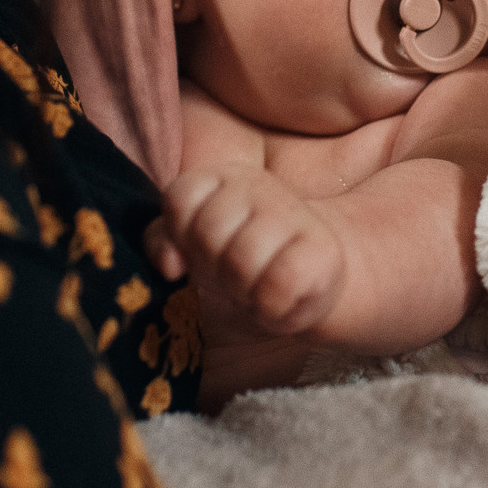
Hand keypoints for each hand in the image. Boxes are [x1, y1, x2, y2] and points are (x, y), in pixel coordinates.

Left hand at [148, 166, 346, 339]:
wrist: (308, 285)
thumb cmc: (240, 265)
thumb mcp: (193, 249)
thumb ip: (164, 241)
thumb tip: (171, 266)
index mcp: (221, 178)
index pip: (180, 198)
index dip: (182, 237)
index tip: (201, 254)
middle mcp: (258, 187)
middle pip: (208, 233)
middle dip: (213, 267)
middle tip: (234, 275)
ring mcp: (294, 214)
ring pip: (242, 262)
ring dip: (243, 290)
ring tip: (257, 287)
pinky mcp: (323, 251)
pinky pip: (280, 287)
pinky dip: (273, 308)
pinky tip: (281, 301)